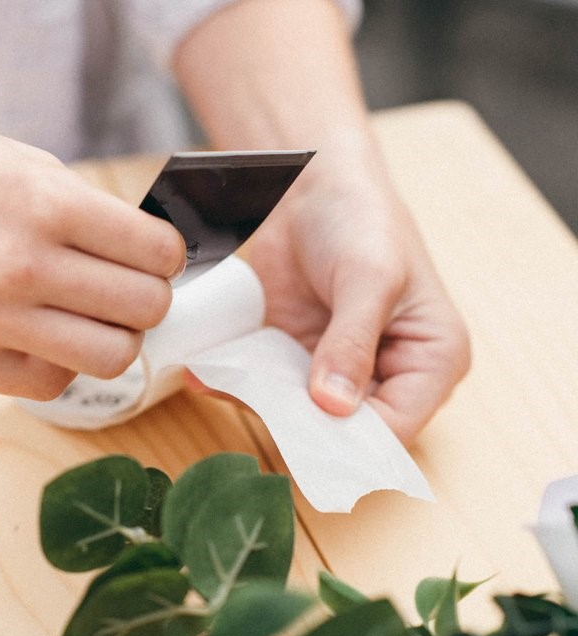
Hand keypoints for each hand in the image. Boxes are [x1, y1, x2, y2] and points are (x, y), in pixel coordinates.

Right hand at [0, 107, 185, 398]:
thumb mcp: (21, 162)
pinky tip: (40, 333)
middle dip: (148, 298)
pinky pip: (52, 383)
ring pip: (110, 359)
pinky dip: (59, 362)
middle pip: (145, 311)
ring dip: (113, 338)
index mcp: (45, 204)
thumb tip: (145, 254)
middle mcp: (21, 267)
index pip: (157, 253)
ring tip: (89, 317)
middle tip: (126, 288)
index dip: (166, 255)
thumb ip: (86, 212)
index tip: (153, 255)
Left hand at [245, 149, 470, 441]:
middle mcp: (389, 376)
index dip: (351, 445)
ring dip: (264, 410)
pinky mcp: (297, 359)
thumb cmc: (361, 220)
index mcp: (432, 361)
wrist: (313, 183)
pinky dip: (241, 386)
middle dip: (302, 432)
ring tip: (229, 388)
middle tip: (258, 415)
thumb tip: (334, 407)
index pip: (396, 430)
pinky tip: (210, 377)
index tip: (304, 442)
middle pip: (347, 433)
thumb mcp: (368, 277)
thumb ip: (353, 342)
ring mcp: (339, 371)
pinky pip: (270, 389)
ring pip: (302, 418)